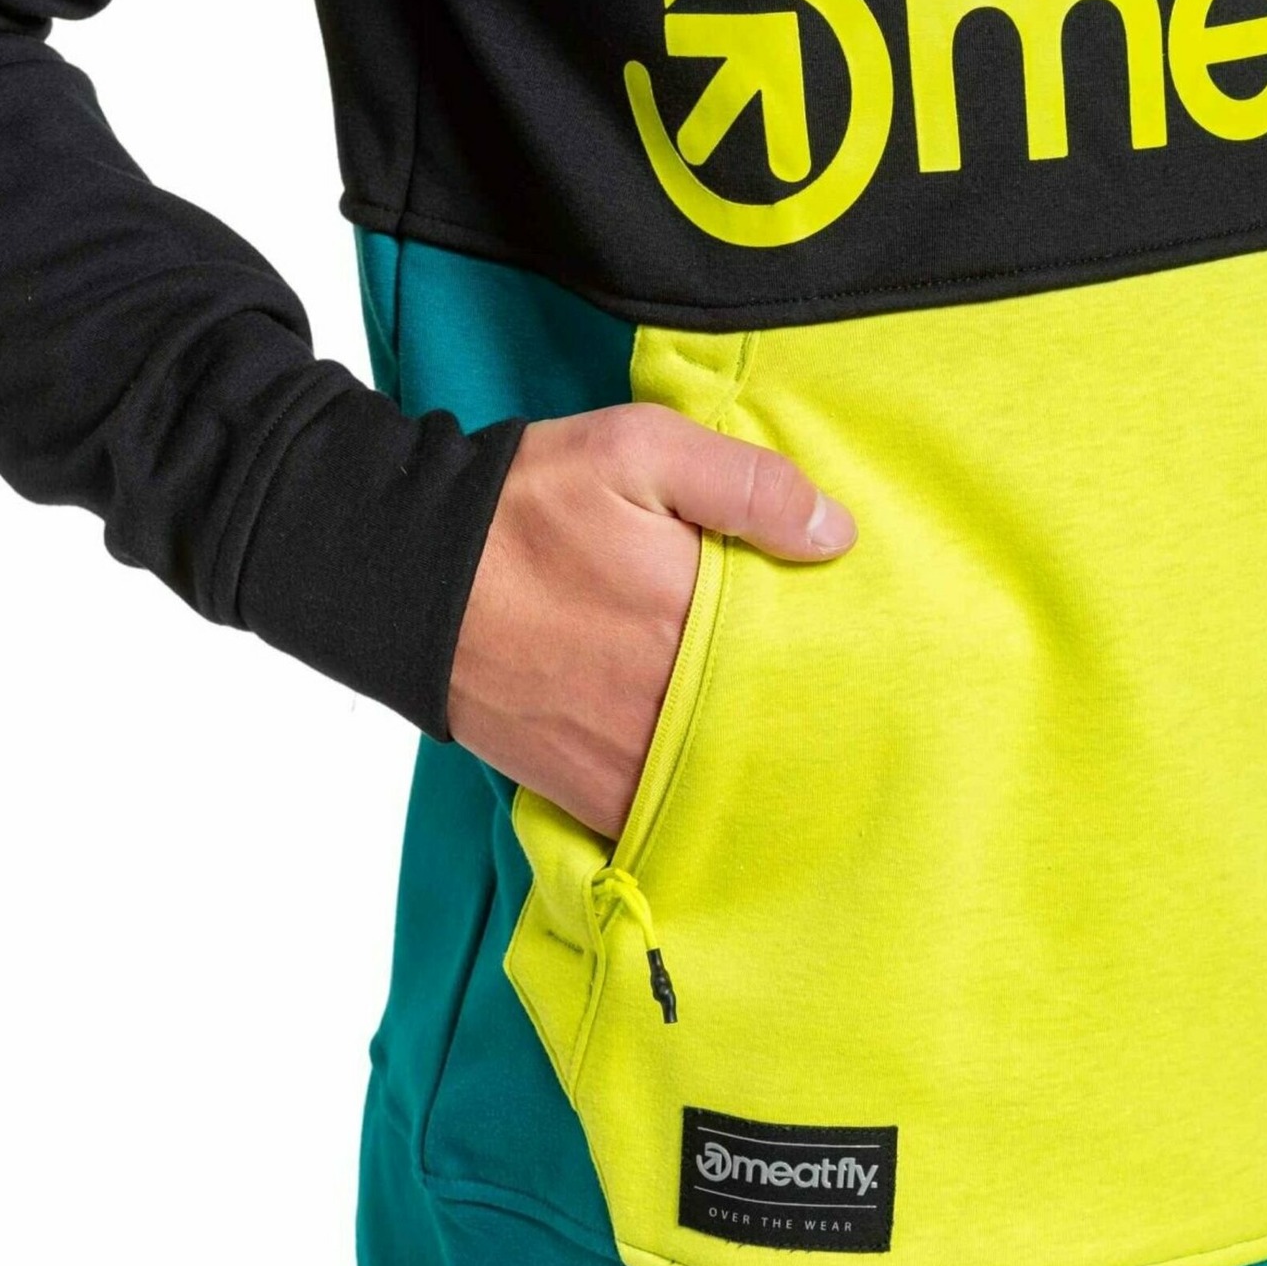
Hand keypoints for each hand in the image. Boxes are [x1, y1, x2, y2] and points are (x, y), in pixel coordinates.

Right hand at [447, 403, 856, 837]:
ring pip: (725, 780)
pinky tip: (716, 774)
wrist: (403, 572)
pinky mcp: (585, 789)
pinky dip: (695, 803)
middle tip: (840, 696)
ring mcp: (626, 757)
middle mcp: (667, 702)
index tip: (863, 639)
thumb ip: (744, 485)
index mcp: (692, 615)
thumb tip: (836, 537)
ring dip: (757, 764)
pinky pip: (663, 816)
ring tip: (785, 737)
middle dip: (807, 714)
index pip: (806, 654)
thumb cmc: (524, 503)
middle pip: (774, 727)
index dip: (838, 650)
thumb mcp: (636, 450)